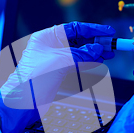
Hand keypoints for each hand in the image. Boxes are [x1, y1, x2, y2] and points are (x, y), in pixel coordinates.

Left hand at [0, 22, 114, 132]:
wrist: (22, 104)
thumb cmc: (33, 80)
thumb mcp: (60, 62)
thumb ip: (81, 54)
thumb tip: (96, 49)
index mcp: (46, 37)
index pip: (73, 28)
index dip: (92, 29)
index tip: (107, 31)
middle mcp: (50, 47)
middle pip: (78, 40)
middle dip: (95, 42)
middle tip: (111, 45)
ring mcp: (55, 60)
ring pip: (79, 53)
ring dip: (94, 53)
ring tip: (109, 54)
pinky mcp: (58, 73)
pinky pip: (77, 64)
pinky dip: (88, 63)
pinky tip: (99, 62)